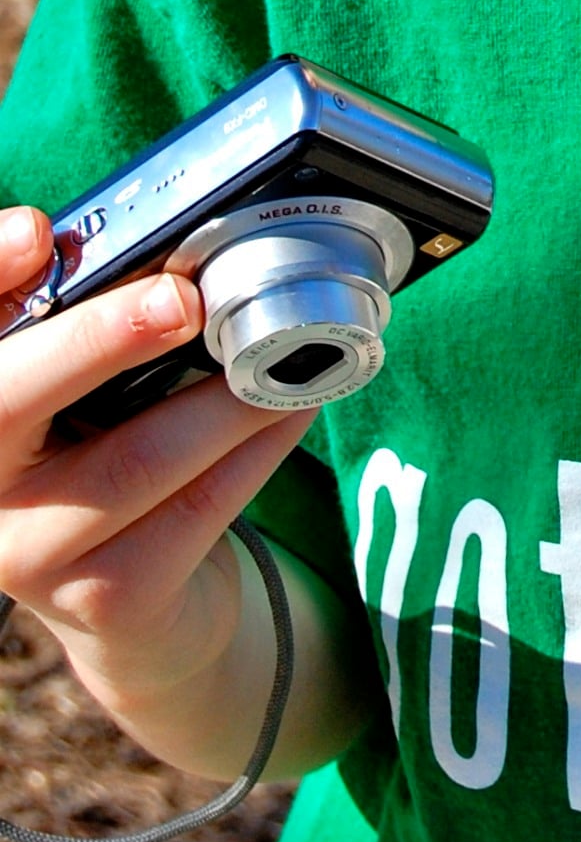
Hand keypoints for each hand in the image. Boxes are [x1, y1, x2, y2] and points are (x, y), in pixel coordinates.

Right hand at [0, 203, 317, 720]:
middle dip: (102, 336)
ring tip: (283, 353)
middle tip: (183, 298)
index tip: (35, 234)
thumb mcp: (88, 391)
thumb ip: (91, 317)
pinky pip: (195, 509)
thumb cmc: (108, 459)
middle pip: (12, 397)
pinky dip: (255, 451)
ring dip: (223, 399)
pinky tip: (292, 410)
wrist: (132, 607)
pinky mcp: (107, 598)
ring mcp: (31, 551)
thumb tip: (143, 241)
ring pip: (134, 460)